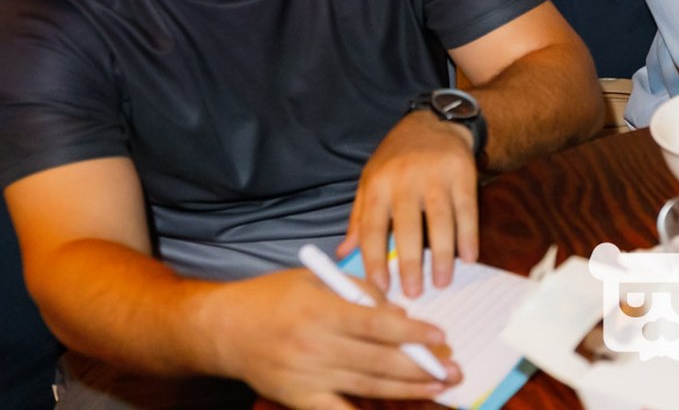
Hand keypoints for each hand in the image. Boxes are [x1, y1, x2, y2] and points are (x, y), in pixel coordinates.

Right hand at [202, 267, 460, 408]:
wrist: (226, 330)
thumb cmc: (276, 298)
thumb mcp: (318, 279)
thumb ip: (361, 293)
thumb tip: (400, 318)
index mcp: (322, 310)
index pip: (378, 325)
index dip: (413, 334)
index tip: (441, 336)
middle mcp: (315, 346)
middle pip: (379, 361)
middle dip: (421, 367)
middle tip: (452, 369)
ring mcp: (307, 376)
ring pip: (368, 386)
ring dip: (408, 390)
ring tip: (439, 388)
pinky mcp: (298, 398)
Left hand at [340, 110, 477, 298]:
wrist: (434, 122)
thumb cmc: (397, 158)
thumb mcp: (370, 180)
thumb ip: (359, 218)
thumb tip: (344, 254)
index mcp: (378, 183)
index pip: (372, 227)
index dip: (374, 260)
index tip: (380, 287)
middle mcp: (405, 178)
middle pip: (408, 227)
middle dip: (411, 263)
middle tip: (414, 292)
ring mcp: (436, 175)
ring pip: (440, 220)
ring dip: (443, 254)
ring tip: (443, 281)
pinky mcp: (462, 172)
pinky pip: (467, 209)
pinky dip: (468, 235)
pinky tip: (469, 256)